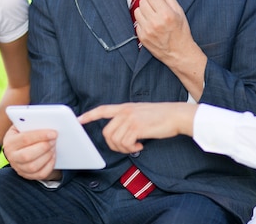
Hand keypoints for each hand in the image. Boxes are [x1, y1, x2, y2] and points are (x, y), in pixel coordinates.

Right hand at [3, 126, 60, 180]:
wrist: (20, 147)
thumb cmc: (24, 133)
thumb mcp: (23, 125)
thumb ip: (31, 123)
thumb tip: (47, 122)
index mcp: (10, 142)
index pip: (25, 139)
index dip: (40, 135)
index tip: (54, 133)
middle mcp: (12, 157)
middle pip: (27, 155)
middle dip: (44, 147)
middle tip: (54, 140)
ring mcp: (19, 168)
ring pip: (33, 166)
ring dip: (47, 156)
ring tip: (54, 147)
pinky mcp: (27, 175)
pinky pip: (40, 174)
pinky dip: (49, 165)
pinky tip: (53, 156)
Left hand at [78, 102, 197, 153]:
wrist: (176, 115)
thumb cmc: (162, 116)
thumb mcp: (141, 112)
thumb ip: (129, 119)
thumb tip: (122, 134)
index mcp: (125, 107)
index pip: (102, 109)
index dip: (89, 115)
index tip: (79, 120)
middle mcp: (125, 112)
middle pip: (106, 133)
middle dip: (113, 145)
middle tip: (126, 147)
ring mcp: (130, 119)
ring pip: (115, 140)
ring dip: (124, 148)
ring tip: (135, 145)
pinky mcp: (137, 127)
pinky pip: (125, 143)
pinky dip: (132, 148)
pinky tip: (140, 145)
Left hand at [135, 0, 192, 62]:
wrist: (179, 52)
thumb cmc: (181, 31)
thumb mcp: (179, 11)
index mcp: (166, 14)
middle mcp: (155, 22)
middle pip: (142, 1)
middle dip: (148, 1)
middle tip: (155, 6)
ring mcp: (147, 30)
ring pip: (137, 11)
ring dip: (144, 10)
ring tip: (152, 16)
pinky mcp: (142, 37)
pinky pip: (137, 22)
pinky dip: (142, 21)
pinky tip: (151, 25)